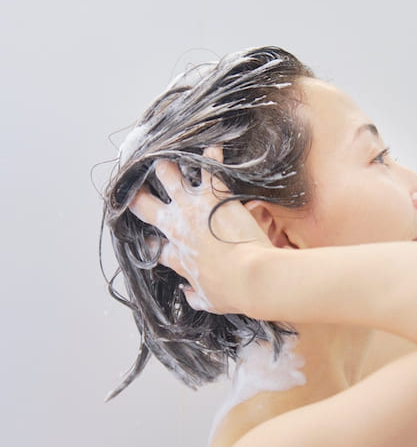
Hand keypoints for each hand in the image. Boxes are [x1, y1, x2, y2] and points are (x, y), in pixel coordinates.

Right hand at [129, 147, 270, 312]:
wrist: (251, 276)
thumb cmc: (233, 291)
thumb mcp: (209, 301)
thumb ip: (195, 297)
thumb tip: (188, 294)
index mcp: (177, 256)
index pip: (154, 247)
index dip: (150, 242)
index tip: (151, 239)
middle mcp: (177, 228)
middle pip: (147, 207)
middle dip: (140, 196)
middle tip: (136, 188)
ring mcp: (192, 208)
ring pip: (169, 178)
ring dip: (166, 168)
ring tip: (163, 159)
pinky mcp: (213, 195)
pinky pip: (208, 168)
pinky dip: (211, 155)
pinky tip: (212, 145)